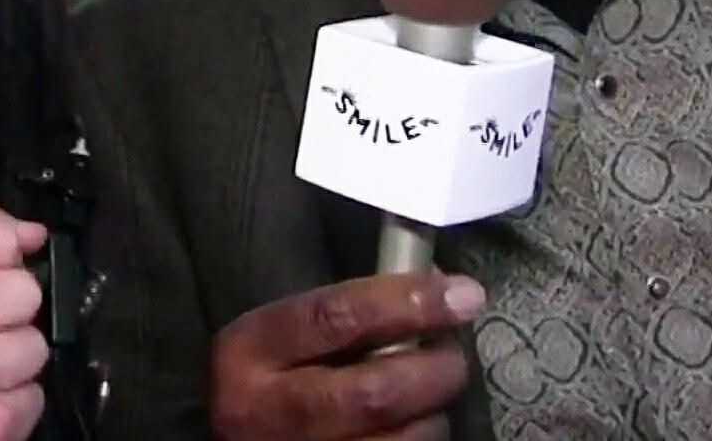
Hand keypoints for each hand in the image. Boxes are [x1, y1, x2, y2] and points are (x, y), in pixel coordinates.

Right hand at [210, 271, 484, 440]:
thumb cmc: (261, 375)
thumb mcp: (276, 335)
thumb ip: (337, 314)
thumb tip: (429, 289)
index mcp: (251, 351)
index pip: (337, 317)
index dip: (406, 302)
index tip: (460, 293)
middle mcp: (270, 412)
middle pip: (373, 392)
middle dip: (432, 370)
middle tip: (454, 355)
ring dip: (431, 415)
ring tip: (432, 394)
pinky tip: (416, 424)